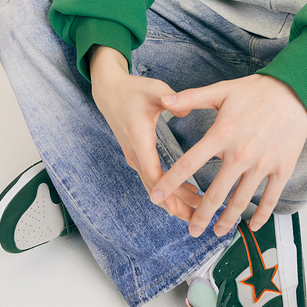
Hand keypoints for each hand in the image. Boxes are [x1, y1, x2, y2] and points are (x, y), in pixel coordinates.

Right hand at [89, 46, 202, 222]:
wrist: (109, 91)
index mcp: (139, 138)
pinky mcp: (138, 155)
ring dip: (173, 200)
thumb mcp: (155, 90)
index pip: (151, 172)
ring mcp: (135, 156)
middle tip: (196, 217)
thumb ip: (171, 100)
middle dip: (174, 204)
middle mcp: (135, 152)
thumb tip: (185, 111)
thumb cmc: (133, 90)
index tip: (177, 208)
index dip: (165, 192)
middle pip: (154, 186)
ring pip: (154, 185)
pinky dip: (169, 189)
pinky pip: (153, 178)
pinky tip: (188, 194)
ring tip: (196, 211)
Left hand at [150, 74, 306, 237]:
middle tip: (191, 230)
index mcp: (221, 134)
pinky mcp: (282, 168)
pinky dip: (261, 216)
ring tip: (217, 232)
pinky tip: (253, 226)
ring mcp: (263, 164)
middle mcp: (240, 154)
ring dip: (227, 221)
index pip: (189, 164)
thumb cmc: (255, 90)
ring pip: (240, 201)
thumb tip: (164, 102)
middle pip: (215, 193)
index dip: (170, 182)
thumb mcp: (221, 90)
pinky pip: (270, 198)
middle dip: (199, 215)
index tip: (156, 196)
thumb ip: (191, 98)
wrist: (295, 90)